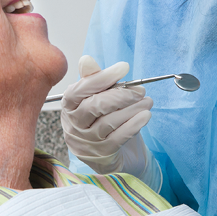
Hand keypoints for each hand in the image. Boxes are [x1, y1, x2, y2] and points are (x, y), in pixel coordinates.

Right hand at [61, 56, 154, 177]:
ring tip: (147, 101)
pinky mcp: (102, 155)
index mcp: (69, 106)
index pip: (81, 89)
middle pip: (96, 106)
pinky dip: (135, 124)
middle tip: (141, 90)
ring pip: (110, 121)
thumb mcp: (98, 97)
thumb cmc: (104, 120)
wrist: (116, 154)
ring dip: (133, 109)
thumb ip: (93, 79)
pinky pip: (119, 137)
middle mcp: (73, 125)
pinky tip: (145, 115)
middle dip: (122, 95)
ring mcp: (86, 142)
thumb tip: (87, 59)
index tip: (124, 67)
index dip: (103, 77)